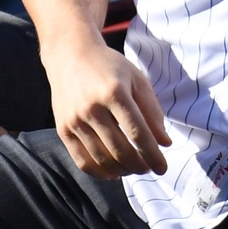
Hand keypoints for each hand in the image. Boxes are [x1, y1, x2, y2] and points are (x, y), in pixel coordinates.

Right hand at [43, 34, 171, 178]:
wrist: (71, 56)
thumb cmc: (109, 67)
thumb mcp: (137, 79)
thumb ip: (152, 111)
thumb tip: (164, 142)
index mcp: (114, 92)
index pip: (137, 132)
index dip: (152, 154)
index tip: (162, 167)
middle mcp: (92, 108)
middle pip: (120, 150)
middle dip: (140, 165)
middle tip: (150, 168)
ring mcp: (75, 120)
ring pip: (102, 159)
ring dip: (123, 170)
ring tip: (135, 168)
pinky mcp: (63, 130)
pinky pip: (82, 161)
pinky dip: (100, 173)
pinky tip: (114, 172)